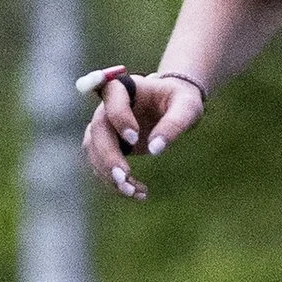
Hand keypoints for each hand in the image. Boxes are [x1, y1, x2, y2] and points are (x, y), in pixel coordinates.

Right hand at [80, 69, 205, 200]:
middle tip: (124, 178)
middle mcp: (107, 106)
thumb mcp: (187, 107)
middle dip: (108, 157)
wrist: (174, 106)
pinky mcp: (107, 145)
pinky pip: (101, 165)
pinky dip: (116, 182)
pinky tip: (138, 193)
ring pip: (94, 151)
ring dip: (108, 174)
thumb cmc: (181, 101)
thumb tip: (155, 150)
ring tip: (133, 192)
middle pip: (97, 130)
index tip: (134, 139)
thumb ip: (174, 124)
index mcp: (125, 88)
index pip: (112, 99)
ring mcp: (105, 127)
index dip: (119, 119)